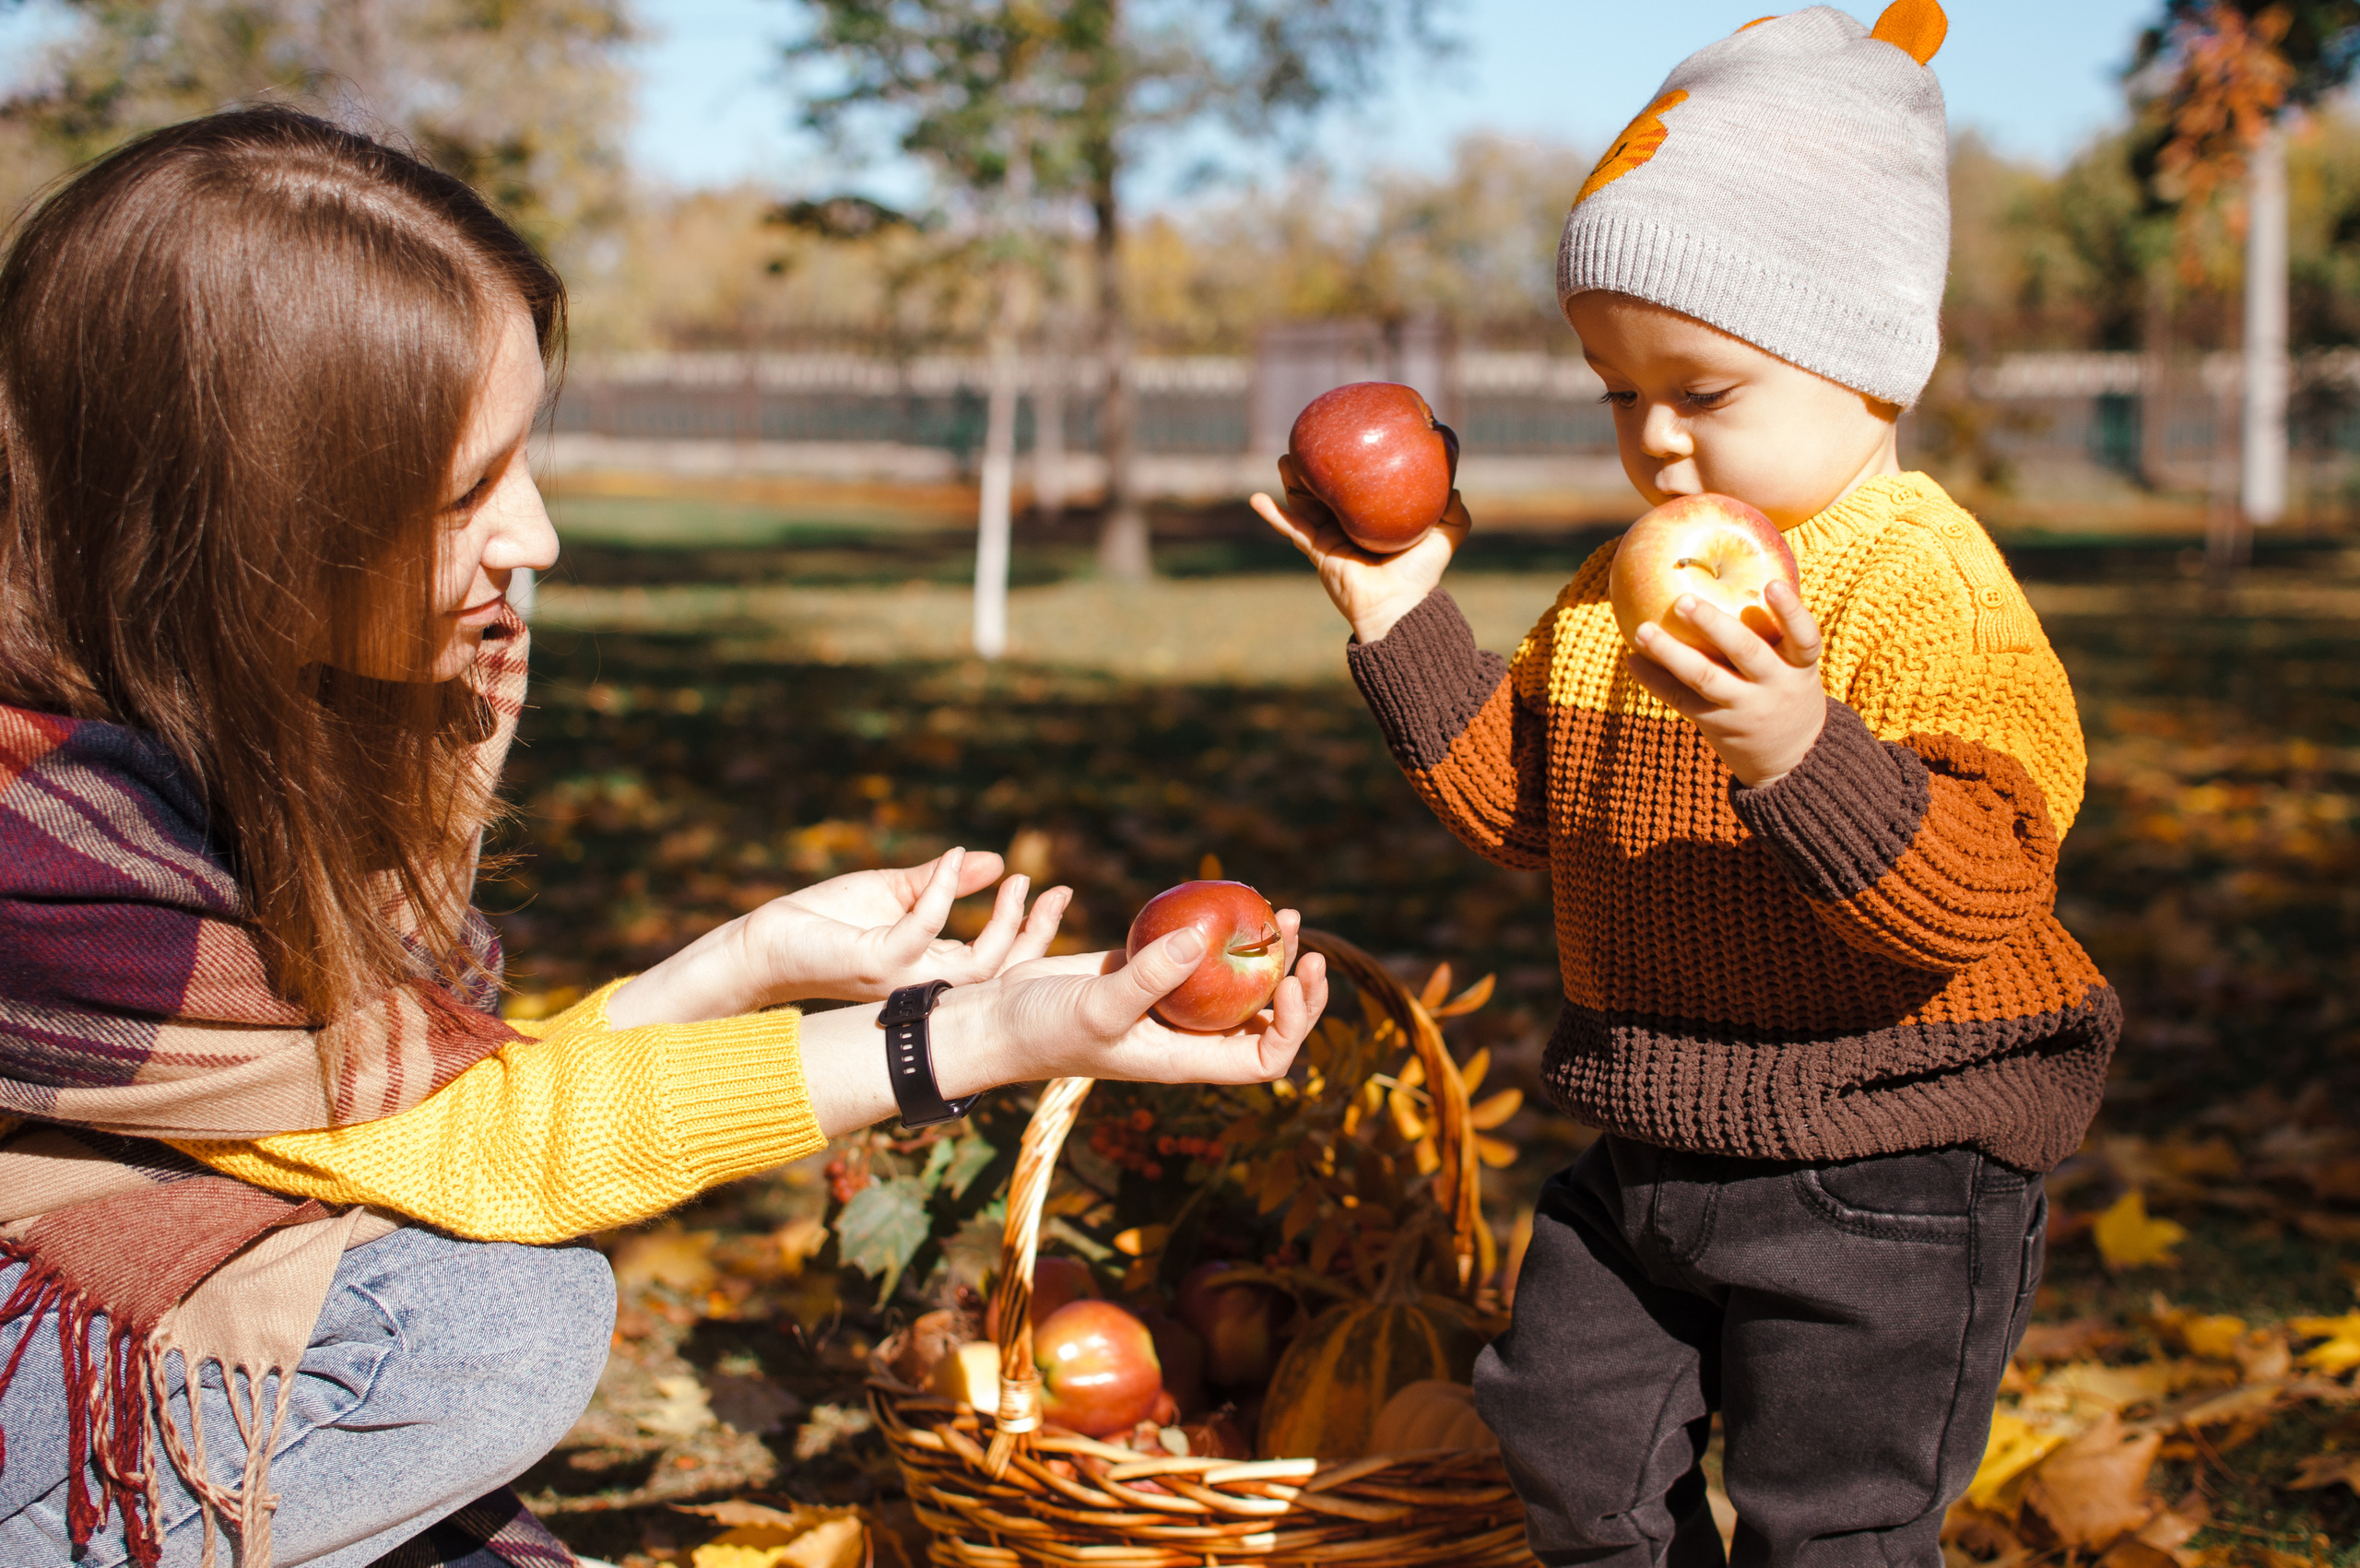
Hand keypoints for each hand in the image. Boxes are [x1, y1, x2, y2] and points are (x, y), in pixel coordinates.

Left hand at [742, 848, 1066, 1000]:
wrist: (772, 938)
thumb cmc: (830, 919)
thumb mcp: (898, 892)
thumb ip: (942, 881)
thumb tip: (993, 859)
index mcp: (932, 967)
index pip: (999, 962)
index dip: (1033, 931)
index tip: (1055, 891)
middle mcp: (924, 981)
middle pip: (1001, 972)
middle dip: (1036, 934)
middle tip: (1056, 891)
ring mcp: (902, 976)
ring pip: (977, 965)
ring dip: (1003, 920)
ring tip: (1014, 878)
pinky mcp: (876, 961)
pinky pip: (923, 930)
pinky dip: (943, 893)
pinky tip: (953, 861)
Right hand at [931, 908, 1328, 1097]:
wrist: (997, 1021)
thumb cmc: (1044, 1031)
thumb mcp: (1098, 1006)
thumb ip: (1149, 976)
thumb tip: (1205, 936)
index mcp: (1185, 1059)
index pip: (1262, 1058)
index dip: (1292, 1024)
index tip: (1290, 978)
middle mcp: (1185, 1036)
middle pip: (1261, 1017)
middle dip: (1290, 981)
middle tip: (1301, 936)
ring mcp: (1167, 1003)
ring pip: (1233, 982)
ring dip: (1263, 952)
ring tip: (1281, 912)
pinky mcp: (1145, 972)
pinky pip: (1196, 954)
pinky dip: (1217, 933)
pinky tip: (1224, 901)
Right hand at [1252, 455, 1468, 644]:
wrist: (1396, 605)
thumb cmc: (1420, 574)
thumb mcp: (1446, 535)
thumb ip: (1454, 512)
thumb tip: (1452, 485)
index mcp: (1374, 521)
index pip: (1361, 490)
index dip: (1354, 469)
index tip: (1348, 444)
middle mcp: (1350, 527)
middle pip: (1328, 492)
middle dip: (1318, 470)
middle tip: (1312, 445)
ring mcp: (1330, 538)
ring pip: (1305, 505)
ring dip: (1292, 482)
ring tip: (1286, 459)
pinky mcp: (1317, 551)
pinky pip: (1292, 529)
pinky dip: (1273, 515)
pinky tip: (1256, 499)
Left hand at [1623, 579, 1827, 788]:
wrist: (1793, 758)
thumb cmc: (1786, 689)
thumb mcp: (1794, 664)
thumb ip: (1774, 630)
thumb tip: (1732, 570)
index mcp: (1799, 665)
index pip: (1804, 637)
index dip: (1791, 611)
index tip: (1774, 585)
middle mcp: (1774, 685)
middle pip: (1746, 652)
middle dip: (1714, 625)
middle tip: (1684, 600)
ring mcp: (1744, 708)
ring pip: (1705, 677)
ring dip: (1671, 652)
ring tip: (1642, 630)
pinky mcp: (1717, 724)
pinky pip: (1682, 699)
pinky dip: (1655, 679)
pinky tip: (1633, 660)